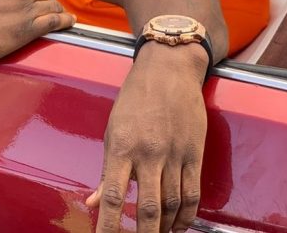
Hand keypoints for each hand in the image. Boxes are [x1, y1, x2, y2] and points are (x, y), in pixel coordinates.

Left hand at [86, 42, 208, 232]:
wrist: (168, 69)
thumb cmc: (135, 97)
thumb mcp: (113, 129)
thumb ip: (107, 170)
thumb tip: (93, 201)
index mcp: (122, 146)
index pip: (114, 195)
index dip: (109, 225)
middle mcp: (148, 153)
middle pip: (149, 209)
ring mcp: (174, 154)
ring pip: (172, 206)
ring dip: (165, 229)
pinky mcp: (194, 153)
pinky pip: (192, 195)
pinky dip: (186, 217)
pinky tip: (178, 225)